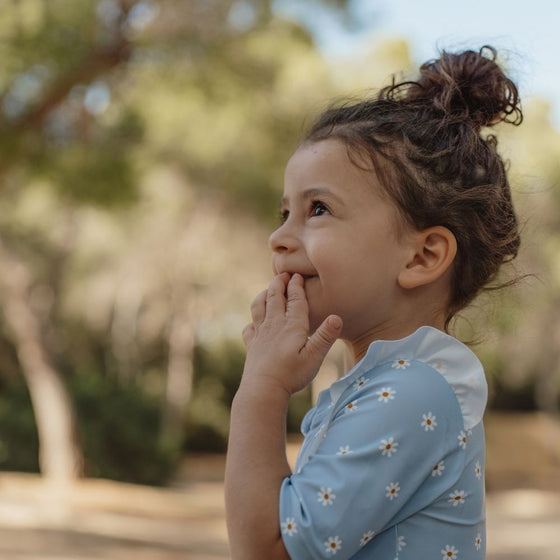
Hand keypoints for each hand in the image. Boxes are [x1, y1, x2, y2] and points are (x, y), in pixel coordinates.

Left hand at [241, 272, 342, 395]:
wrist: (263, 390)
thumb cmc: (291, 374)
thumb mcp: (314, 357)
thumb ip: (325, 336)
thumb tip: (337, 316)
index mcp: (292, 326)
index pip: (295, 300)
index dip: (297, 286)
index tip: (297, 274)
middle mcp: (274, 325)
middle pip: (275, 297)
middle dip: (279, 283)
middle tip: (282, 274)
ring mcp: (260, 335)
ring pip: (259, 307)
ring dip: (264, 295)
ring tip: (268, 290)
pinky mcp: (252, 346)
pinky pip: (249, 328)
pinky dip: (252, 321)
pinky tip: (254, 323)